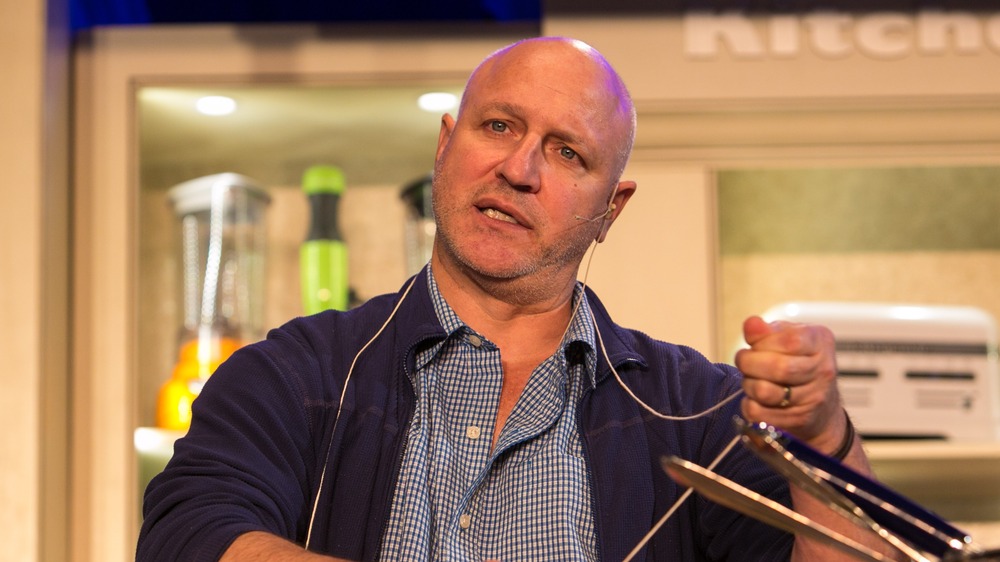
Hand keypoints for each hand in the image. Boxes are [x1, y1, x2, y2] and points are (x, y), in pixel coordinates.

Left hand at [735, 315, 846, 453]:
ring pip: (764, 391)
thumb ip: (767, 332)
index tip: (753, 345)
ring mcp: (813, 398)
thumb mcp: (787, 339)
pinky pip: (759, 413)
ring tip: (750, 380)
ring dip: (747, 384)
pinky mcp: (798, 420)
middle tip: (743, 361)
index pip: (790, 341)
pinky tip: (755, 399)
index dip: (762, 343)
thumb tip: (751, 324)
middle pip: (777, 368)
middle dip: (748, 363)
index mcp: (820, 342)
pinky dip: (748, 404)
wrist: (821, 409)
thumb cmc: (797, 363)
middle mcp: (823, 371)